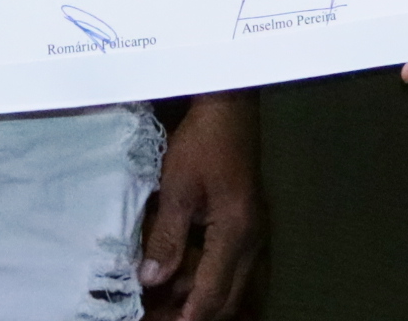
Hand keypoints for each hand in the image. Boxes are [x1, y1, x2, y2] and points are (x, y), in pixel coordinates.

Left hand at [138, 92, 262, 318]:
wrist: (229, 108)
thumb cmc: (203, 142)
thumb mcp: (177, 187)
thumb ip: (167, 237)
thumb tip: (152, 279)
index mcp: (236, 234)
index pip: (212, 296)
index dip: (186, 319)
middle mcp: (253, 242)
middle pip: (228, 300)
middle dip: (195, 316)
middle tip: (158, 318)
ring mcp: (256, 235)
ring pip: (237, 290)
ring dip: (206, 302)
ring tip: (169, 305)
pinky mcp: (250, 226)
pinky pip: (239, 272)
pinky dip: (216, 285)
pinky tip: (193, 286)